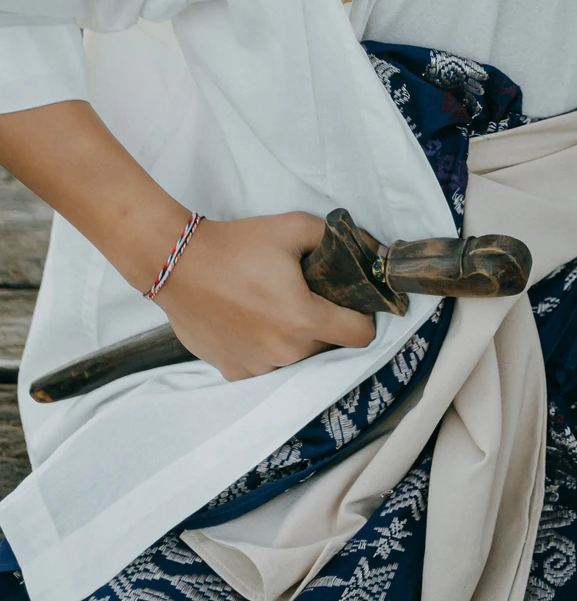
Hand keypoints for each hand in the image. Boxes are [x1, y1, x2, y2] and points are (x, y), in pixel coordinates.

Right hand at [155, 212, 375, 379]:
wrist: (178, 263)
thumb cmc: (238, 244)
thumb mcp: (295, 228)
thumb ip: (341, 240)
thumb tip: (374, 251)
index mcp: (304, 319)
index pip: (361, 335)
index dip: (363, 315)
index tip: (351, 301)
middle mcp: (284, 352)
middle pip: (328, 345)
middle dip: (324, 322)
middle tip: (303, 294)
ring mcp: (257, 367)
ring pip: (296, 357)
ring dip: (294, 337)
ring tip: (271, 306)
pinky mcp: (234, 372)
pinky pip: (267, 366)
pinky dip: (266, 349)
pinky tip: (251, 322)